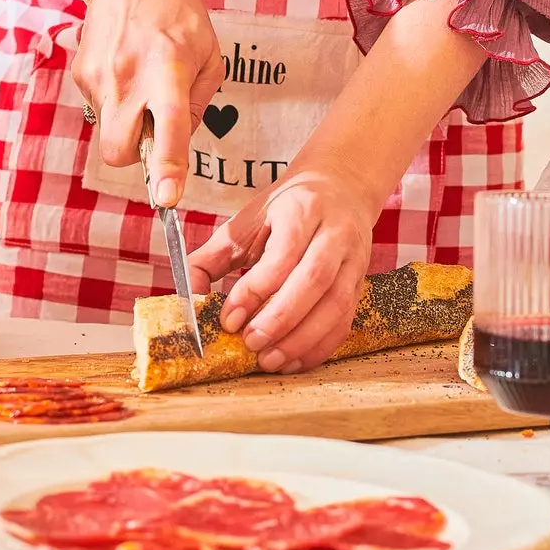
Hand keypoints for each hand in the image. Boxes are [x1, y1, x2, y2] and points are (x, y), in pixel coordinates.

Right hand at [0, 0, 224, 207]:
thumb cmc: (178, 13)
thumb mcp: (209, 55)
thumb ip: (197, 105)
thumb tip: (176, 144)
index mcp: (169, 69)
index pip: (168, 126)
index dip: (167, 167)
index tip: (167, 197)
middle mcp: (128, 76)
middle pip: (116, 151)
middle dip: (132, 158)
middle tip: (151, 133)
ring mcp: (98, 76)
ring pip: (108, 130)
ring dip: (127, 120)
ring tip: (144, 78)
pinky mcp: (80, 74)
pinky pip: (100, 109)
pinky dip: (116, 101)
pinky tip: (127, 68)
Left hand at [187, 160, 381, 372]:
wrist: (340, 188)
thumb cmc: (287, 209)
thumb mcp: (247, 222)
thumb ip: (212, 258)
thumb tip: (189, 300)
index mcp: (302, 210)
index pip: (281, 255)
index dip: (254, 291)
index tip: (228, 320)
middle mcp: (335, 232)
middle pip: (314, 280)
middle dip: (280, 318)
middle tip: (250, 343)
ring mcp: (354, 259)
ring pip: (336, 304)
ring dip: (302, 339)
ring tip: (269, 359)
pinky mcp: (361, 283)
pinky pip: (346, 320)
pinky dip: (320, 346)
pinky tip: (293, 360)